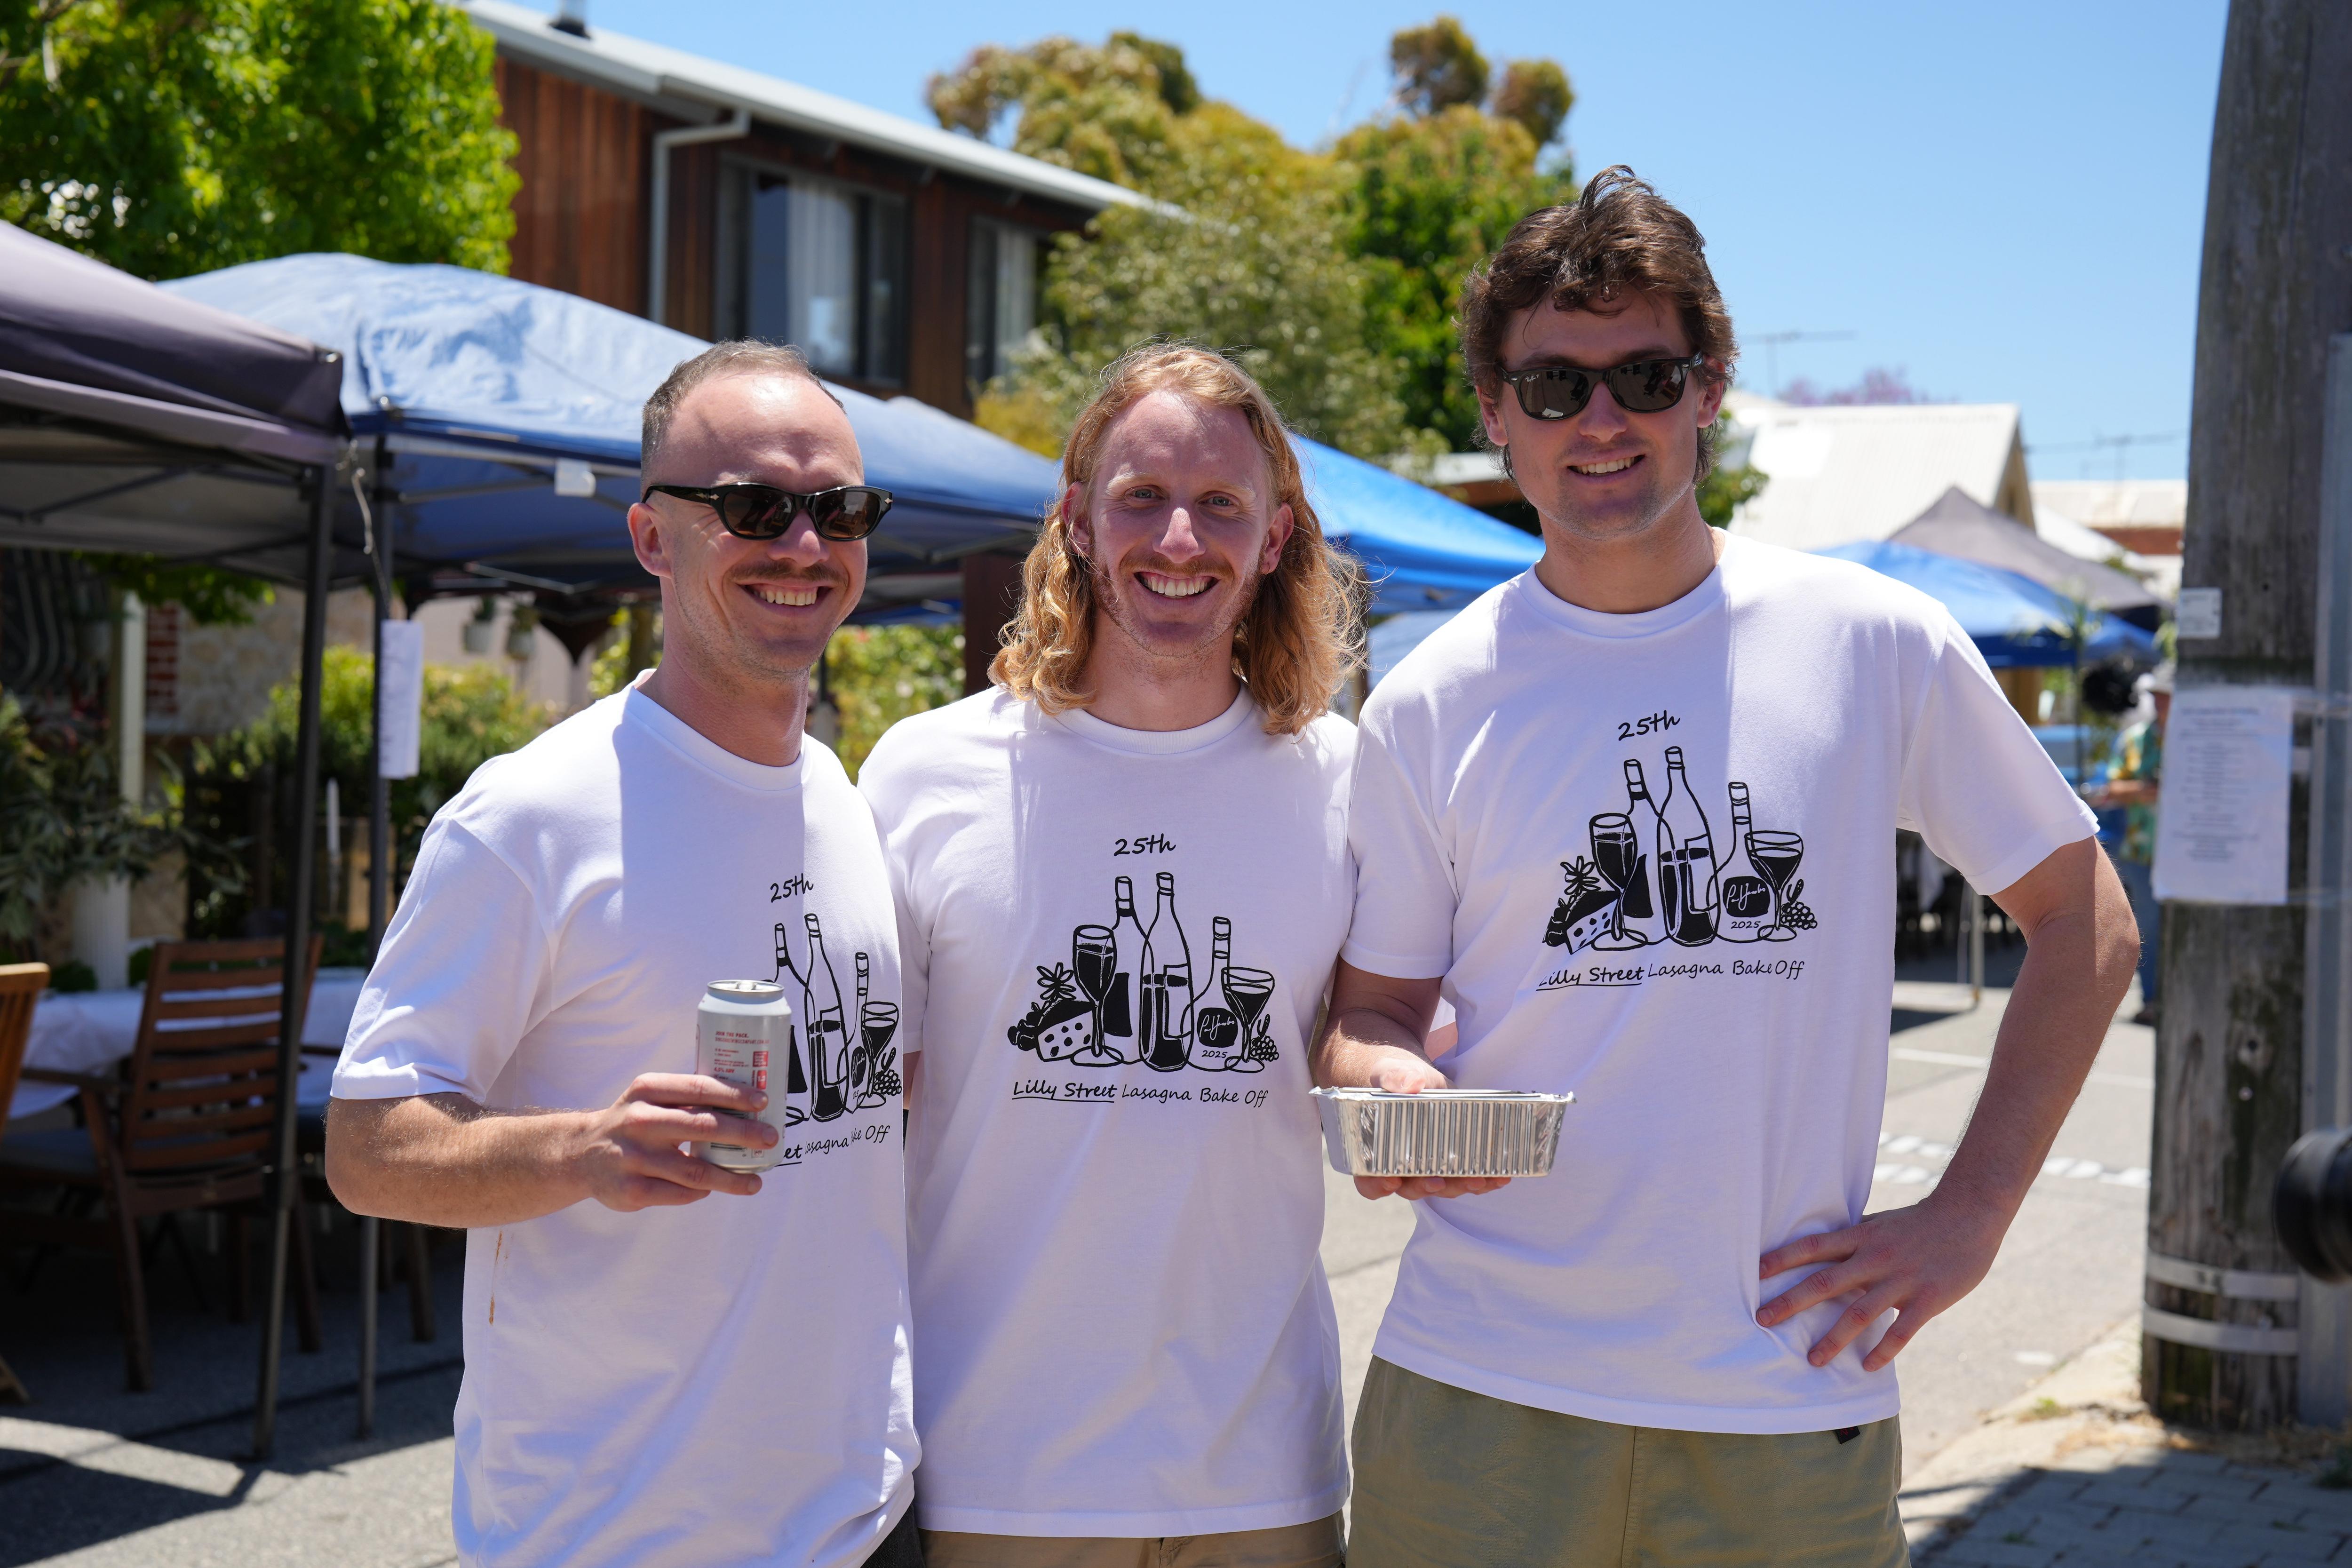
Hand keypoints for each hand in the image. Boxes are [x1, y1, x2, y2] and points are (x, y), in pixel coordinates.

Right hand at [571, 1073, 776, 1211]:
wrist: (581, 1154)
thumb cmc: (633, 1122)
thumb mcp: (650, 1098)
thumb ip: (687, 1098)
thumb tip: (748, 1104)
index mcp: (647, 1090)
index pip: (698, 1088)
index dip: (734, 1095)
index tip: (763, 1102)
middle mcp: (639, 1121)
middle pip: (702, 1127)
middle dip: (743, 1133)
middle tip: (770, 1139)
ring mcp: (634, 1158)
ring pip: (696, 1170)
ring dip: (731, 1177)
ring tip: (755, 1181)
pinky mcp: (632, 1191)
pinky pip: (680, 1193)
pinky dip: (702, 1192)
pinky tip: (714, 1189)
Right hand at [1348, 1049, 1512, 1203]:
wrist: (1410, 1075)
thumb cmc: (1391, 1075)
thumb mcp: (1388, 1071)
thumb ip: (1395, 1077)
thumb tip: (1411, 1083)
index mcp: (1373, 1150)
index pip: (1369, 1179)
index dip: (1378, 1185)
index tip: (1392, 1181)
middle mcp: (1398, 1165)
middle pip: (1410, 1188)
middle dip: (1428, 1187)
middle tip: (1442, 1181)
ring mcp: (1426, 1164)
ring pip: (1441, 1185)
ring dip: (1460, 1186)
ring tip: (1481, 1179)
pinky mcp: (1450, 1157)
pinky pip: (1463, 1175)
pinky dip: (1481, 1178)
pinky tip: (1499, 1175)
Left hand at [1755, 1194, 2005, 1370]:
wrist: (1969, 1215)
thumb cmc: (1918, 1222)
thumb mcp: (1879, 1224)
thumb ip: (1851, 1240)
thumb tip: (1818, 1250)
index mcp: (1860, 1237)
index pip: (1812, 1246)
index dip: (1782, 1258)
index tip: (1754, 1273)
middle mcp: (1875, 1257)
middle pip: (1825, 1281)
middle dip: (1791, 1302)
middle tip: (1761, 1319)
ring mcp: (1901, 1279)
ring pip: (1860, 1313)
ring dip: (1833, 1339)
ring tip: (1812, 1360)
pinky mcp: (1929, 1298)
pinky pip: (1902, 1330)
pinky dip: (1884, 1350)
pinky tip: (1866, 1366)